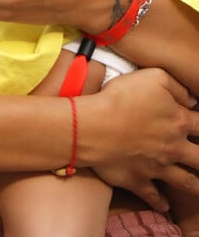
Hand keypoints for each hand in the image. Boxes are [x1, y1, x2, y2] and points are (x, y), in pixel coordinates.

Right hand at [84, 69, 198, 209]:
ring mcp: (158, 167)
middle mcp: (173, 147)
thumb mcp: (153, 77)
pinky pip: (154, 196)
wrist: (94, 126)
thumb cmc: (122, 97)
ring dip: (196, 185)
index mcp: (179, 122)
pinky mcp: (139, 180)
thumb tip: (191, 100)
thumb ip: (177, 86)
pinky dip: (161, 202)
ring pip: (186, 182)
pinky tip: (165, 206)